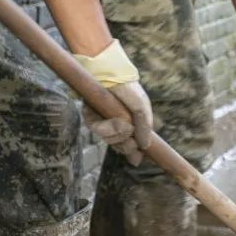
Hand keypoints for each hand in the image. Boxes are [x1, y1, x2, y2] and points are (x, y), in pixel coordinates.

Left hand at [73, 39, 153, 166]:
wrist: (111, 74)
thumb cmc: (128, 89)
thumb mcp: (142, 108)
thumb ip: (145, 127)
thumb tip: (145, 146)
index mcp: (128, 124)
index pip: (130, 145)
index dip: (132, 153)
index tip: (135, 160)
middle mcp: (114, 125)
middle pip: (119, 146)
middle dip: (125, 145)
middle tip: (129, 138)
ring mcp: (102, 121)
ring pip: (109, 140)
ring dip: (117, 134)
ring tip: (122, 122)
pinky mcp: (90, 117)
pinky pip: (96, 130)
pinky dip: (105, 127)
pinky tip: (111, 119)